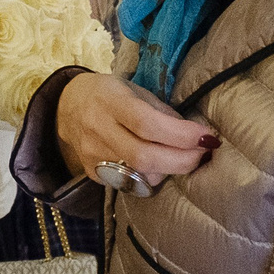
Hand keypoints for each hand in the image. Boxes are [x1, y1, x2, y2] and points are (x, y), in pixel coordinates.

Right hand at [55, 72, 213, 188]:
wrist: (67, 107)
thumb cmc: (109, 94)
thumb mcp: (134, 91)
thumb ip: (162, 113)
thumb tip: (196, 138)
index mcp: (110, 101)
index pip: (147, 124)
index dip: (180, 134)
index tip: (206, 137)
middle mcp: (98, 129)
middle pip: (144, 157)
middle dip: (182, 160)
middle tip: (202, 154)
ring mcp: (93, 156)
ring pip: (141, 174)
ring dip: (169, 169)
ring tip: (180, 157)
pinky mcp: (93, 174)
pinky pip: (130, 182)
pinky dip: (151, 176)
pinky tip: (157, 164)